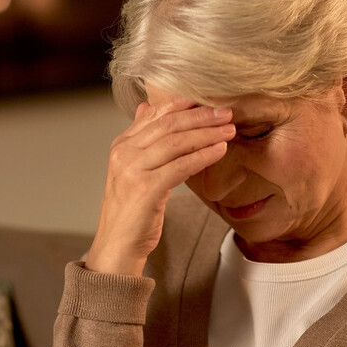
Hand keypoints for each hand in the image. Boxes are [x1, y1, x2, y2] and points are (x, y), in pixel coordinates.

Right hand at [86, 100, 234, 275]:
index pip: (155, 114)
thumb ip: (142, 140)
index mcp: (121, 145)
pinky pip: (181, 166)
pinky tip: (220, 151)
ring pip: (176, 142)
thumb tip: (146, 107)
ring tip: (229, 129)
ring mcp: (132, 170)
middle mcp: (124, 153)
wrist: (117, 246)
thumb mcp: (133, 170)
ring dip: (207, 133)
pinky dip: (203, 156)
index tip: (210, 100)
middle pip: (168, 124)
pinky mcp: (145, 189)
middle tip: (227, 112)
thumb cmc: (131, 211)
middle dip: (201, 116)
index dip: (184, 104)